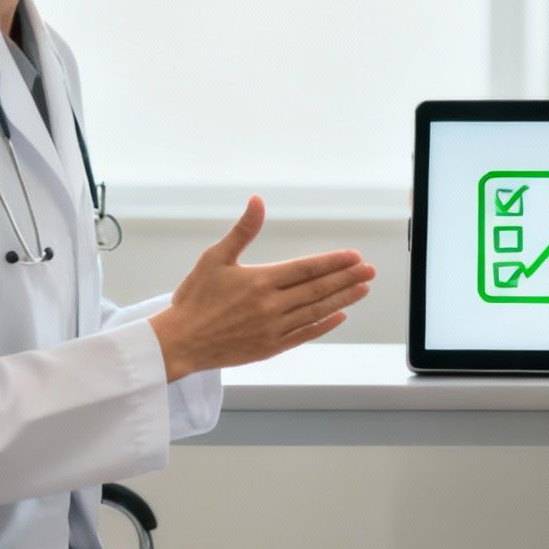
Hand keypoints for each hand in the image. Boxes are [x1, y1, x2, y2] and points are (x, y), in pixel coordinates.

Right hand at [148, 196, 373, 379]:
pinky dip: (324, 325)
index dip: (334, 262)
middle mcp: (271, 305)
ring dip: (342, 299)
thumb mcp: (215, 258)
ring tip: (362, 289)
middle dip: (347, 278)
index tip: (354, 257)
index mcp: (260, 280)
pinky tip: (339, 316)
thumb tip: (258, 201)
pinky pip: (304, 335)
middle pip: (318, 289)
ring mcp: (273, 329)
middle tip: (369, 271)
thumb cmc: (194, 299)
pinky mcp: (270, 348)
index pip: (307, 268)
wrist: (179, 342)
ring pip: (316, 311)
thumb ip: (243, 230)